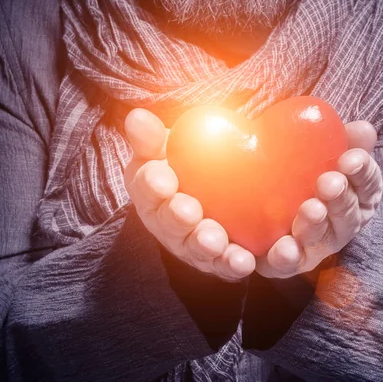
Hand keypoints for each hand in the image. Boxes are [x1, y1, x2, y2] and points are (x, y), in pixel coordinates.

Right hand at [124, 108, 255, 281]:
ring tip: (216, 241)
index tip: (163, 179)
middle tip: (188, 211)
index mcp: (151, 191)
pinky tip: (245, 261)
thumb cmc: (185, 165)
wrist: (214, 187)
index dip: (152, 184)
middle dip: (177, 218)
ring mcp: (191, 245)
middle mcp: (167, 223)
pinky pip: (225, 265)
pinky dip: (233, 264)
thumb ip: (152, 137)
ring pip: (196, 248)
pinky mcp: (217, 261)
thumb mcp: (167, 147)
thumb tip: (137, 117)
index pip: (146, 187)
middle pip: (169, 223)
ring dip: (204, 245)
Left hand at [255, 121, 382, 278]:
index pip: (367, 183)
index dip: (363, 172)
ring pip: (320, 238)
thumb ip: (343, 140)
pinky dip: (288, 256)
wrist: (264, 202)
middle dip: (340, 199)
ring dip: (316, 225)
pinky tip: (283, 248)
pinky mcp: (288, 261)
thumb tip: (364, 129)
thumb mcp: (322, 151)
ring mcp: (317, 246)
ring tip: (310, 210)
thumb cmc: (303, 170)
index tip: (351, 159)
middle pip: (346, 215)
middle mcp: (342, 224)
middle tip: (329, 183)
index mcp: (356, 195)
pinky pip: (289, 262)